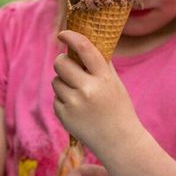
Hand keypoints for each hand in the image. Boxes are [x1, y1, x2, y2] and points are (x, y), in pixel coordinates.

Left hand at [52, 30, 139, 149]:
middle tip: (68, 65)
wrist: (119, 141)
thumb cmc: (119, 108)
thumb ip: (101, 64)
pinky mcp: (64, 116)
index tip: (63, 33)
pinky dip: (64, 100)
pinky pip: (56, 98)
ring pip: (56, 82)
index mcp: (103, 78)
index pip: (84, 48)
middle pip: (61, 64)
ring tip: (79, 94)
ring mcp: (74, 104)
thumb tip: (85, 44)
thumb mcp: (115, 83)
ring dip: (64, 83)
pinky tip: (78, 109)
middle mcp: (87, 89)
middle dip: (63, 62)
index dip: (71, 36)